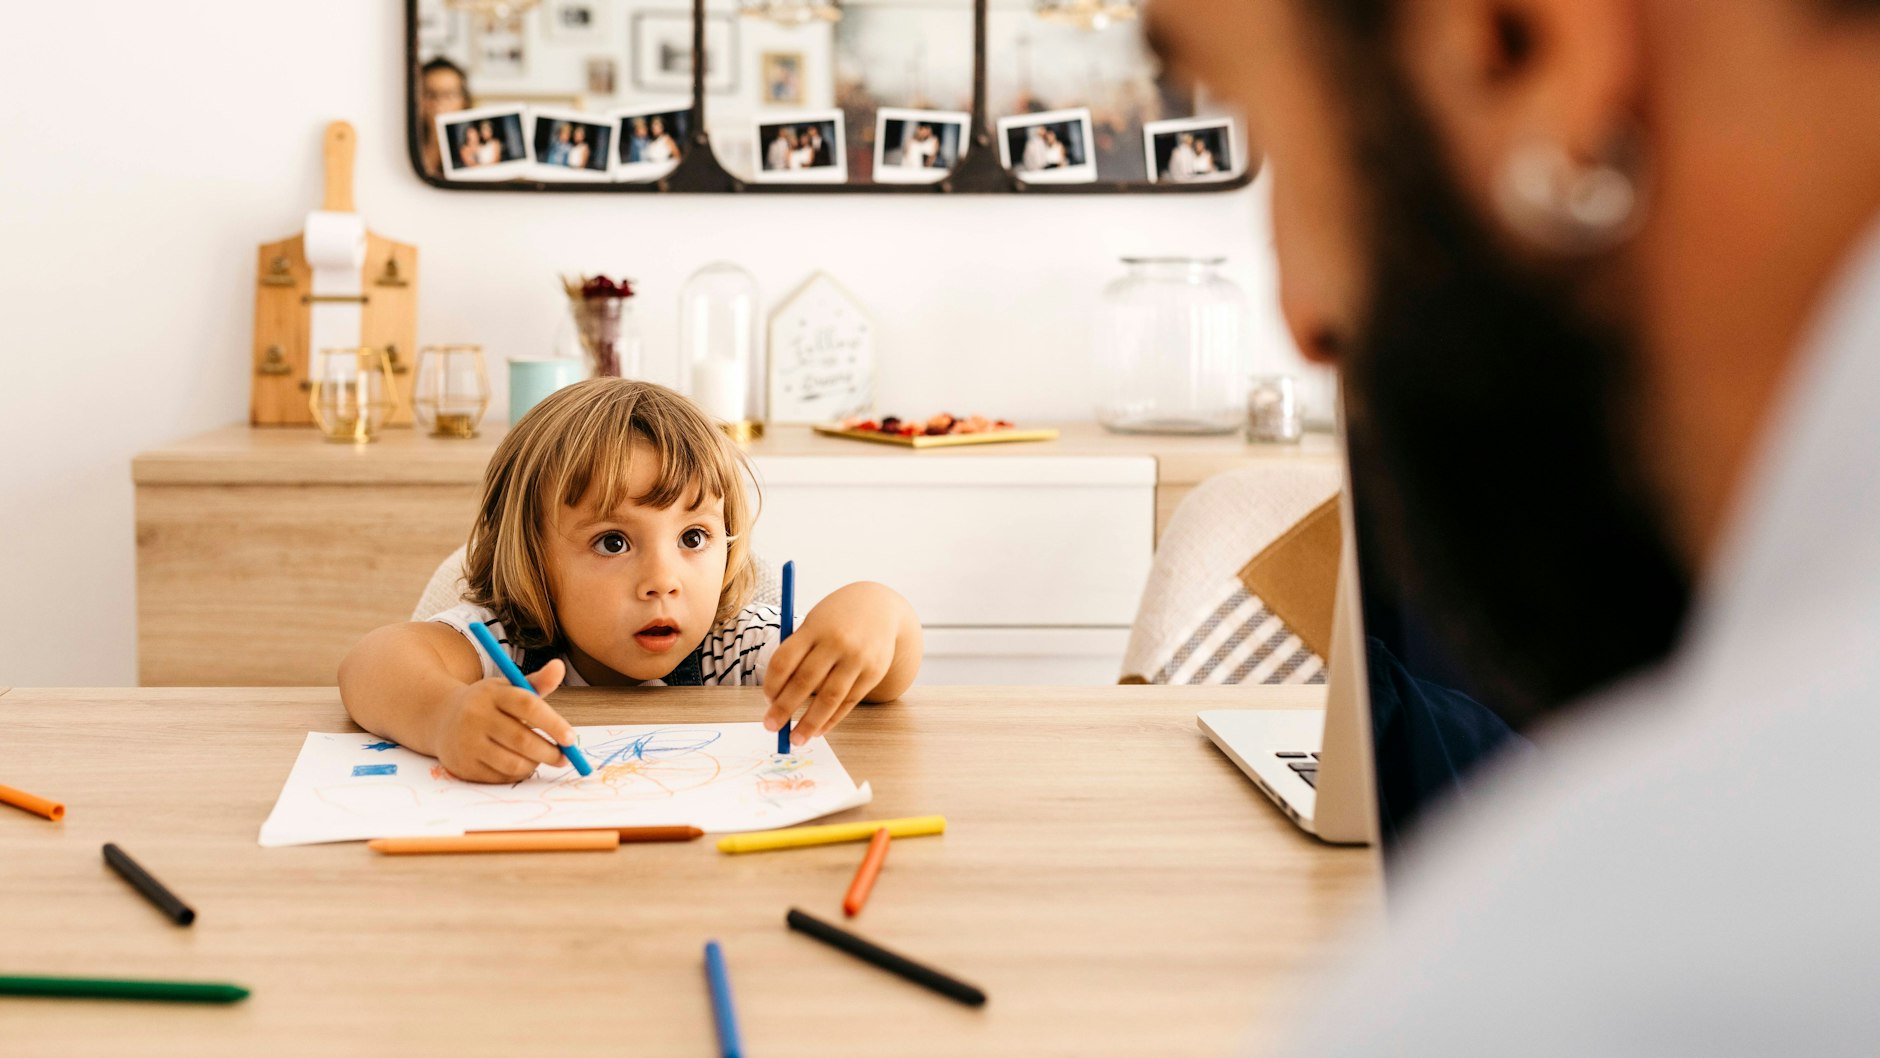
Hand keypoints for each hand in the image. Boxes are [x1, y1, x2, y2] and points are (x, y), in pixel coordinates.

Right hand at [430, 660, 574, 782]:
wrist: (441, 717)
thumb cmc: (487, 703)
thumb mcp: (509, 688)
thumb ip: (537, 682)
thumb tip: (559, 666)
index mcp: (492, 693)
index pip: (528, 705)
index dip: (553, 723)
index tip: (571, 738)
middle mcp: (476, 716)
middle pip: (522, 739)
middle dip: (549, 751)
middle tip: (564, 757)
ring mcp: (467, 742)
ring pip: (512, 762)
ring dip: (534, 764)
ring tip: (541, 759)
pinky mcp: (463, 765)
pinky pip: (500, 776)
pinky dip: (517, 773)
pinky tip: (520, 764)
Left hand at [762, 592, 897, 746]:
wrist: (880, 606)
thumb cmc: (836, 619)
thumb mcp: (814, 624)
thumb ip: (797, 653)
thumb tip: (777, 698)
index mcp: (814, 627)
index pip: (785, 660)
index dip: (772, 684)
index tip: (767, 699)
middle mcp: (837, 642)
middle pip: (805, 681)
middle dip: (784, 708)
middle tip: (770, 726)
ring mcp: (857, 659)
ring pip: (829, 698)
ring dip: (809, 723)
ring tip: (794, 739)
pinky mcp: (873, 673)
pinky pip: (849, 702)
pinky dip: (832, 719)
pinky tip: (818, 730)